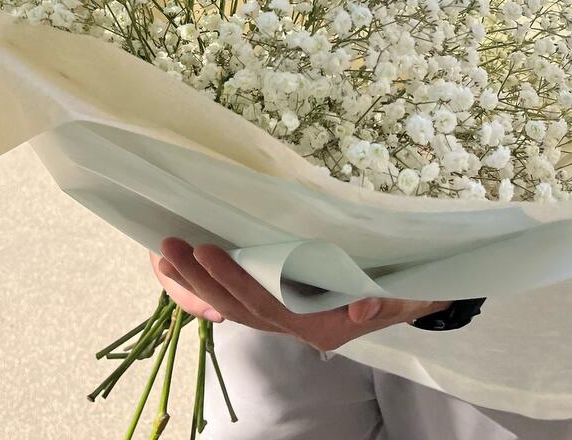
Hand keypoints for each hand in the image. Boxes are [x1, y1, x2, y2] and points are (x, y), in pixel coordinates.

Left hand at [150, 238, 450, 352]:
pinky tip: (181, 272)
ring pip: (232, 307)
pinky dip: (206, 290)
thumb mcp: (402, 296)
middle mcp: (295, 326)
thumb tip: (362, 307)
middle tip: (172, 245)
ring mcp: (283, 317)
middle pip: (240, 307)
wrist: (406, 299)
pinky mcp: (277, 304)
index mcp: (319, 326)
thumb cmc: (402, 292)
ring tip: (165, 254)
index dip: (235, 280)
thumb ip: (384, 303)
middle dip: (202, 278)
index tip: (208, 251)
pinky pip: (236, 303)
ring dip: (196, 283)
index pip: (267, 305)